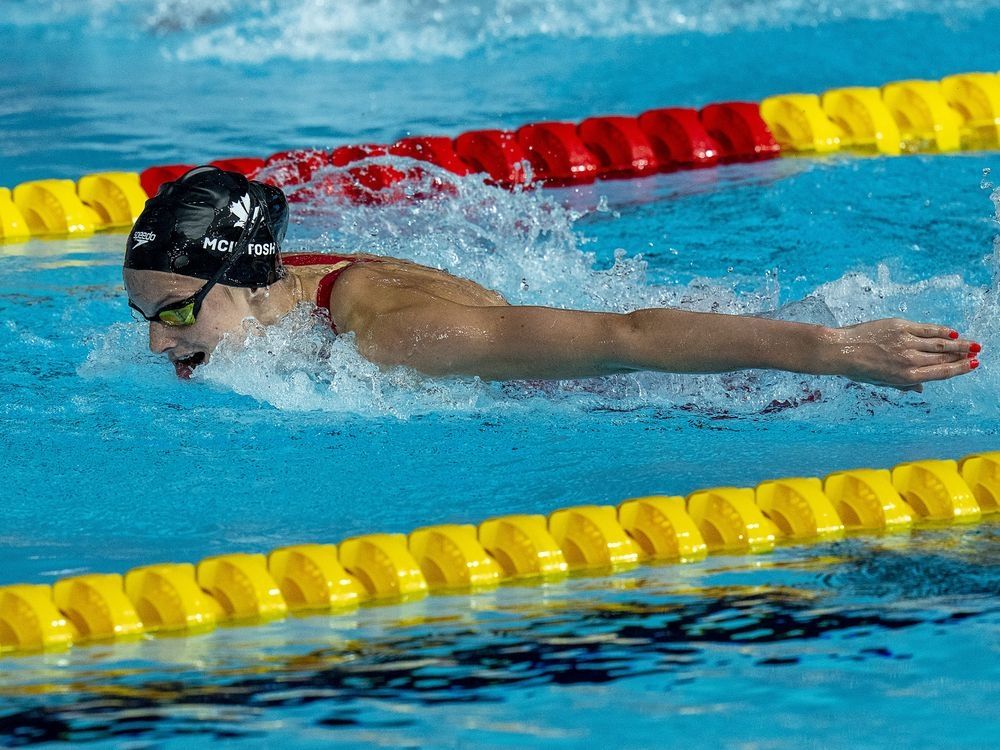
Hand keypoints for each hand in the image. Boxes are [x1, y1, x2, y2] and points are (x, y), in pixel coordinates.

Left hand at [831, 318, 979, 392]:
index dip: (959, 368)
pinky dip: (941, 330)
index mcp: (906, 377)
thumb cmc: (858, 369)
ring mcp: (907, 342)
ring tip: (971, 343)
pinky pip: (927, 329)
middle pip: (944, 357)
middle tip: (977, 352)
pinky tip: (952, 331)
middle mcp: (910, 361)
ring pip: (940, 343)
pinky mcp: (901, 327)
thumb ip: (903, 385)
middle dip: (963, 355)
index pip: (941, 373)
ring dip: (958, 343)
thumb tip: (920, 390)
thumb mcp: (880, 383)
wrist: (841, 349)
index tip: (973, 364)